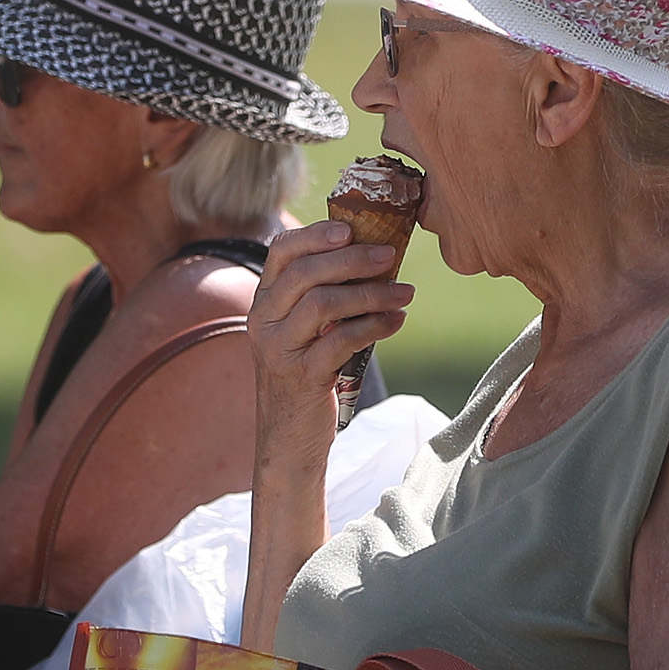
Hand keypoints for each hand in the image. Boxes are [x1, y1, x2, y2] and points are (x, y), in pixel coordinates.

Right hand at [248, 217, 410, 440]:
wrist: (290, 440)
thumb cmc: (306, 376)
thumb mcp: (303, 332)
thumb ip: (321, 297)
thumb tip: (373, 256)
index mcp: (263, 303)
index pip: (281, 252)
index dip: (316, 234)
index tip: (351, 229)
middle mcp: (264, 322)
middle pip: (306, 273)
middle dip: (353, 259)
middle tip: (391, 255)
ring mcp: (279, 350)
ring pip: (324, 303)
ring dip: (371, 293)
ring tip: (405, 293)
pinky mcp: (302, 377)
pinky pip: (341, 340)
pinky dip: (375, 326)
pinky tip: (397, 322)